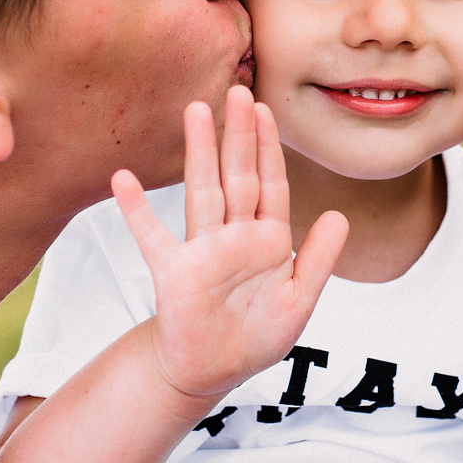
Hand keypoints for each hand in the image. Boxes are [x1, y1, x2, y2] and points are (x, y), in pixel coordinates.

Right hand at [114, 85, 347, 399]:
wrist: (213, 372)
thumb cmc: (256, 337)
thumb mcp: (298, 300)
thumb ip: (318, 260)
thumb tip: (338, 216)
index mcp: (268, 240)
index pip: (272, 184)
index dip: (270, 148)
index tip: (266, 109)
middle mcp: (234, 236)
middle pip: (238, 175)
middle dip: (239, 135)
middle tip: (237, 90)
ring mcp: (202, 250)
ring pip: (203, 191)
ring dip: (199, 152)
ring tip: (195, 111)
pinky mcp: (173, 273)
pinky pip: (153, 236)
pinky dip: (137, 210)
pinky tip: (124, 179)